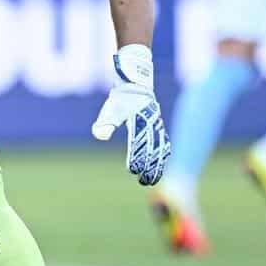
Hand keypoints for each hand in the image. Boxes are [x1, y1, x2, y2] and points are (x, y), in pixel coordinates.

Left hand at [91, 45, 171, 185]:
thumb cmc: (120, 99)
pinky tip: (161, 167)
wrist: (135, 84)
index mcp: (138, 120)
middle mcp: (151, 124)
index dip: (136, 157)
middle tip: (143, 181)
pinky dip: (164, 156)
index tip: (132, 170)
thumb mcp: (109, 109)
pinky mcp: (159, 127)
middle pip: (152, 149)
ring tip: (152, 179)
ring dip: (157, 165)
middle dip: (149, 167)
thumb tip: (100, 135)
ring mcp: (157, 126)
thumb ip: (105, 123)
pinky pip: (165, 144)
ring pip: (161, 149)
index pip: (138, 142)